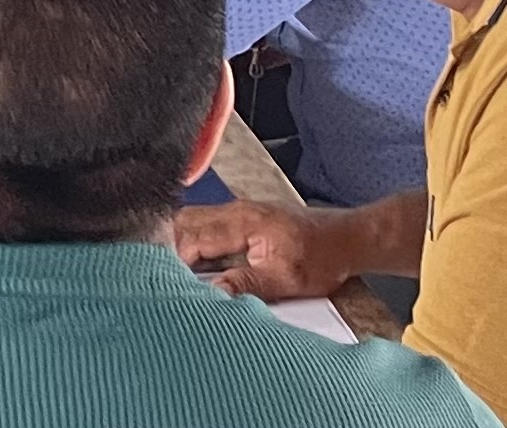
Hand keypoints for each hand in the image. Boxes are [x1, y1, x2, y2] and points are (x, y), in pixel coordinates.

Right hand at [175, 200, 367, 303]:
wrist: (347, 239)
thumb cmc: (322, 256)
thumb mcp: (284, 280)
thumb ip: (244, 285)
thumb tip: (210, 294)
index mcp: (242, 221)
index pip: (191, 236)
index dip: (171, 258)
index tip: (160, 278)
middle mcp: (236, 210)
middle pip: (185, 223)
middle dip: (167, 248)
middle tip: (159, 276)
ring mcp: (239, 212)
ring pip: (193, 222)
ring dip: (180, 245)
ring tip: (171, 272)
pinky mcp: (244, 220)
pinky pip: (207, 225)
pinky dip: (194, 243)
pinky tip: (193, 263)